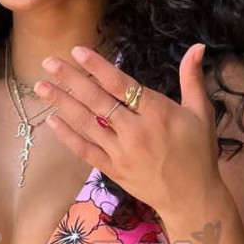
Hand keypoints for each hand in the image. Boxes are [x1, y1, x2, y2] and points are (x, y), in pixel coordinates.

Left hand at [32, 42, 222, 218]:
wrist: (192, 198)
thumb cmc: (198, 154)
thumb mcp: (201, 113)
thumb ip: (192, 79)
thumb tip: (197, 46)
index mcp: (158, 112)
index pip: (120, 84)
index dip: (97, 66)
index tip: (77, 51)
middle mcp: (135, 131)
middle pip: (97, 100)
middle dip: (70, 79)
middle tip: (49, 62)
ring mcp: (121, 152)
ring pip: (86, 123)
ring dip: (62, 103)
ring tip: (41, 87)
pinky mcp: (113, 170)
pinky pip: (86, 150)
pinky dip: (68, 136)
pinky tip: (52, 121)